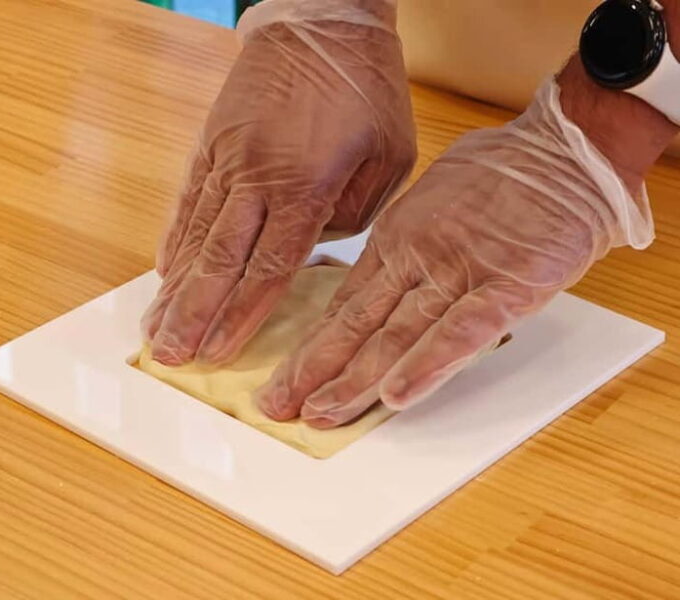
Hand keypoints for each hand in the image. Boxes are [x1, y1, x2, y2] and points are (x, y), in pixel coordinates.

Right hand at [142, 0, 415, 365]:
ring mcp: (227, 158)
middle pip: (220, 260)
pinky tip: (164, 272)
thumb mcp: (388, 159)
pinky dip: (174, 239)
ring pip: (195, 235)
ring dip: (174, 287)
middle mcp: (257, 176)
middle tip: (168, 356)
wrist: (324, 21)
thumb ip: (350, 217)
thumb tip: (310, 250)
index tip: (217, 351)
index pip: (269, 267)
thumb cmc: (367, 90)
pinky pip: (187, 199)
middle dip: (192, 314)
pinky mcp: (211, 141)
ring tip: (154, 327)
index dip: (241, 315)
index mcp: (307, 185)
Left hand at [255, 77, 654, 427]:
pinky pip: (460, 332)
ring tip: (319, 413)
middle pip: (355, 327)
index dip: (313, 348)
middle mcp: (416, 260)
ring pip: (395, 336)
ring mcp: (457, 274)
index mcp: (397, 240)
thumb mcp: (432, 199)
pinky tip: (396, 396)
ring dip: (354, 381)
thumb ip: (405, 241)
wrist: (567, 152)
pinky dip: (427, 365)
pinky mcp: (505, 287)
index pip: (344, 307)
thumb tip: (383, 275)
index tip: (288, 378)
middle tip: (279, 406)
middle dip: (314, 372)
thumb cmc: (504, 172)